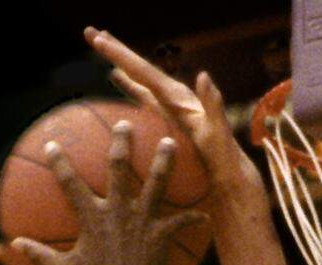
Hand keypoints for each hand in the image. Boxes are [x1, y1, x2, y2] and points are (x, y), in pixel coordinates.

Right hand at [10, 119, 205, 264]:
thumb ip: (39, 255)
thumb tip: (12, 245)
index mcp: (93, 217)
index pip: (70, 183)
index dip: (58, 163)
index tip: (50, 145)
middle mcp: (119, 211)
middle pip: (120, 169)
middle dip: (121, 143)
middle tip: (125, 125)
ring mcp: (142, 220)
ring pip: (155, 184)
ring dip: (163, 162)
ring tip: (171, 142)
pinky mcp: (161, 234)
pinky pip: (181, 222)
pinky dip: (193, 219)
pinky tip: (205, 214)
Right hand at [85, 26, 267, 207]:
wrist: (232, 175)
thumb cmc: (225, 159)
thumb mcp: (219, 133)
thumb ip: (213, 105)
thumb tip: (205, 75)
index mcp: (179, 98)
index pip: (145, 72)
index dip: (121, 56)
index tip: (99, 39)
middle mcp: (175, 96)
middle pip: (140, 68)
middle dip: (116, 50)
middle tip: (89, 32)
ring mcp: (172, 105)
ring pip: (140, 78)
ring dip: (121, 62)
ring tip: (101, 44)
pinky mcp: (171, 117)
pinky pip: (144, 95)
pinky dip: (129, 84)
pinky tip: (117, 79)